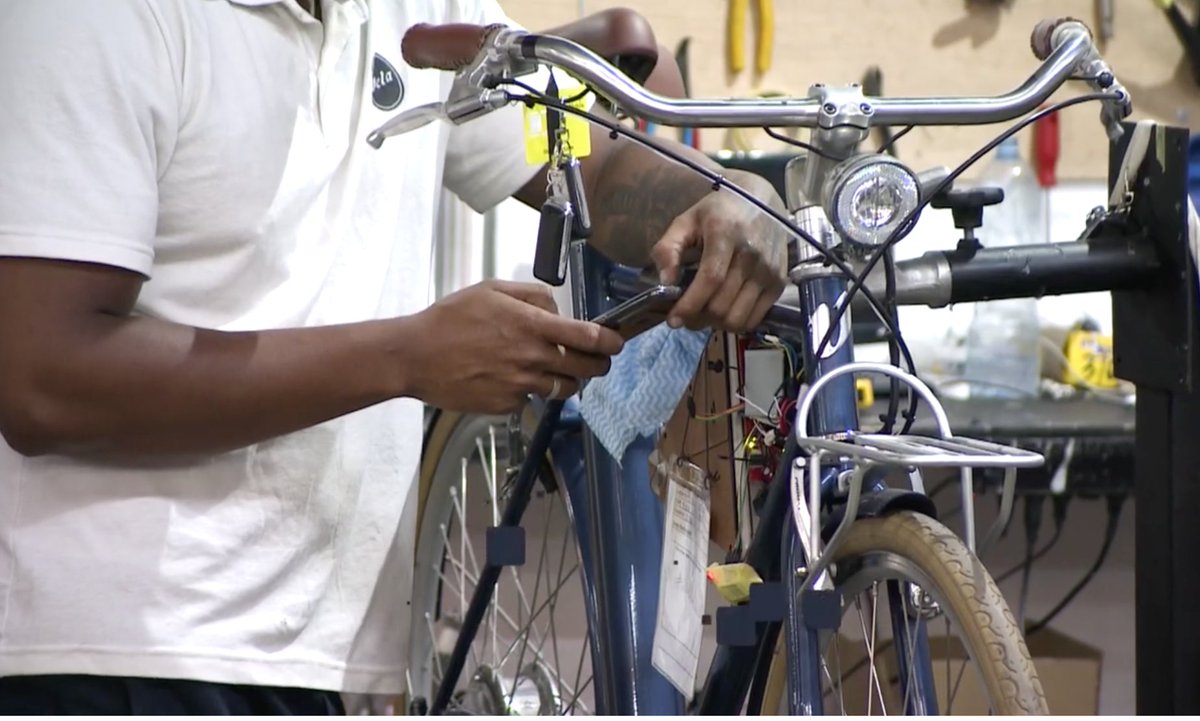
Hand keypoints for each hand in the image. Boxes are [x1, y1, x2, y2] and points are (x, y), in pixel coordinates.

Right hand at [402, 280, 623, 413]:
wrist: (415, 357)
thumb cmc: (450, 319)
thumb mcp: (491, 290)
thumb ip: (532, 296)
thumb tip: (557, 309)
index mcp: (531, 326)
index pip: (588, 337)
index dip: (610, 341)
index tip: (616, 342)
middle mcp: (531, 358)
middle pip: (586, 368)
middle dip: (599, 364)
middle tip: (598, 360)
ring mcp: (520, 385)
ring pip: (564, 388)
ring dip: (568, 379)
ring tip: (555, 368)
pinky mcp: (506, 405)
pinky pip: (531, 399)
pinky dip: (530, 391)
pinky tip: (511, 378)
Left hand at [650, 174, 788, 332]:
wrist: (762, 200)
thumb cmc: (718, 212)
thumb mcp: (685, 221)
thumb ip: (667, 249)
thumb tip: (666, 283)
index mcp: (725, 233)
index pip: (710, 279)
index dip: (690, 305)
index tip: (674, 320)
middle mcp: (752, 253)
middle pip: (722, 304)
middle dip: (698, 318)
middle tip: (686, 315)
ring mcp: (769, 270)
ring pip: (738, 317)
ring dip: (716, 324)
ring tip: (704, 314)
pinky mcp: (780, 282)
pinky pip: (755, 318)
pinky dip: (736, 323)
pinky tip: (725, 311)